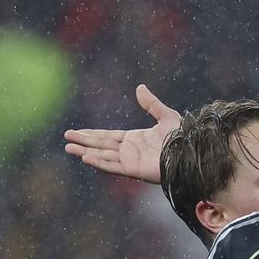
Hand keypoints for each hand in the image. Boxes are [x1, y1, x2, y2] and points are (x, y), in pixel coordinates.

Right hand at [63, 84, 179, 183]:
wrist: (192, 153)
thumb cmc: (184, 139)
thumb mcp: (166, 116)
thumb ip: (152, 104)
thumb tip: (140, 88)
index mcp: (135, 140)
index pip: (108, 137)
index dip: (92, 135)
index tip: (77, 132)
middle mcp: (130, 151)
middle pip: (101, 146)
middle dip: (83, 142)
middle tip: (66, 139)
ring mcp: (131, 162)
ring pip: (103, 156)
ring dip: (86, 151)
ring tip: (68, 148)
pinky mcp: (134, 170)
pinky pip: (113, 166)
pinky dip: (99, 162)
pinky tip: (85, 157)